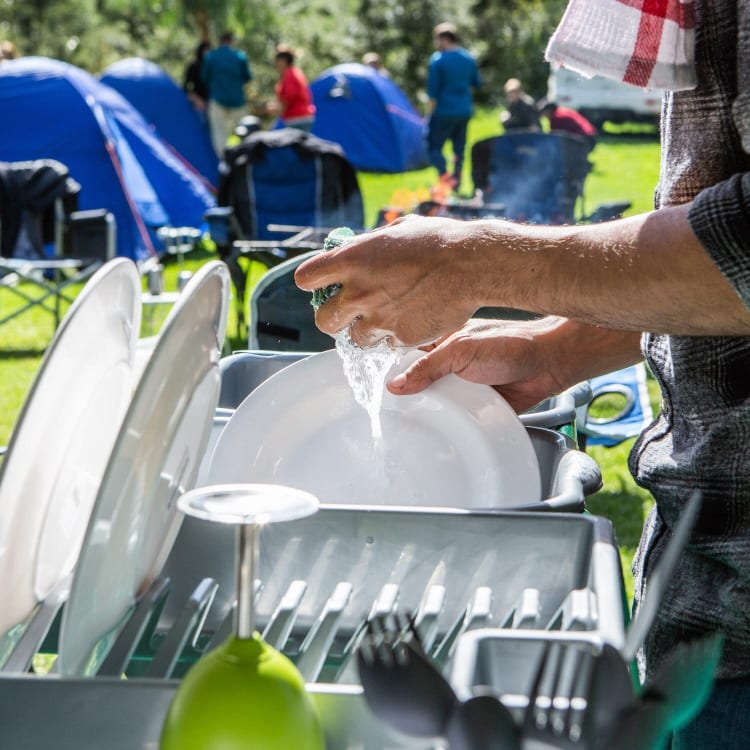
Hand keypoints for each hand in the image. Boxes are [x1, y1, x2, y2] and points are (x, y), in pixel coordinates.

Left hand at [294, 215, 483, 347]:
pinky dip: (395, 337)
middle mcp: (358, 292)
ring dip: (367, 331)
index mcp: (351, 260)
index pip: (306, 278)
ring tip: (388, 316)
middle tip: (349, 313)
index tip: (324, 284)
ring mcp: (378, 319)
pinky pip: (387, 345)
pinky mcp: (399, 338)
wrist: (472, 264)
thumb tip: (357, 248)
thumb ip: (370, 245)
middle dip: (334, 318)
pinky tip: (411, 320)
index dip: (314, 282)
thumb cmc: (438, 241)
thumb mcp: (396, 231)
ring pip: (355, 339)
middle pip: (323, 321)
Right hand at [387, 318, 568, 412]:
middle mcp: (451, 366)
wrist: (550, 364)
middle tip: (395, 413)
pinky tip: (442, 433)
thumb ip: (428, 367)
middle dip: (412, 398)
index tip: (382, 390)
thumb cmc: (511, 345)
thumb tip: (396, 384)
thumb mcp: (461, 351)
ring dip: (433, 414)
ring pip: (439, 404)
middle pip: (421, 385)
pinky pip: (459, 418)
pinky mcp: (479, 407)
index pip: (409, 358)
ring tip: (415, 427)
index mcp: (443, 344)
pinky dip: (453, 425)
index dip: (395, 372)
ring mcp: (465, 387)